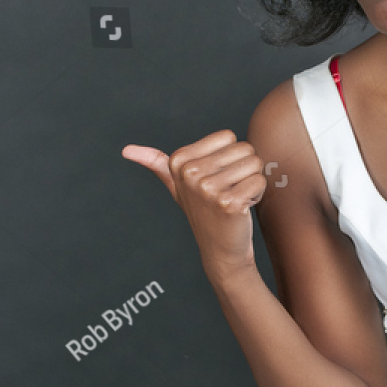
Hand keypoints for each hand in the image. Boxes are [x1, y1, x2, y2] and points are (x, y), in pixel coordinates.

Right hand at [122, 131, 266, 277]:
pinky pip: (259, 180)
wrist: (220, 250)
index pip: (228, 136)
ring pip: (255, 163)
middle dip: (243, 169)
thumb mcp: (176, 186)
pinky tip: (242, 209)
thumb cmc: (203, 213)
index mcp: (179, 161)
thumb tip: (126, 150)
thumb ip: (157, 164)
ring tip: (234, 199)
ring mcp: (208, 189)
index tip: (216, 179)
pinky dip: (258, 194)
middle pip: (244, 148)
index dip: (229, 157)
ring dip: (251, 182)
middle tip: (227, 191)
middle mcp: (190, 173)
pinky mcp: (229, 203)